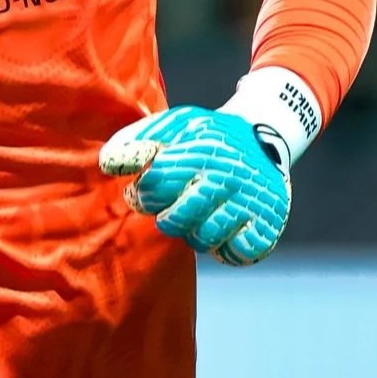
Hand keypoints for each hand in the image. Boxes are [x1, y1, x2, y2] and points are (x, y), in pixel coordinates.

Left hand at [99, 105, 290, 265]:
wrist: (265, 134)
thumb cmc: (207, 137)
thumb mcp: (174, 125)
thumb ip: (138, 140)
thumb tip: (108, 164)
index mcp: (200, 151)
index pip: (154, 186)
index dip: (143, 195)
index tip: (147, 192)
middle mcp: (227, 177)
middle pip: (174, 220)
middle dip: (167, 217)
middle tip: (176, 207)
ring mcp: (249, 202)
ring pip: (204, 239)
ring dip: (196, 233)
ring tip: (201, 216)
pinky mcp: (267, 223)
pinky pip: (236, 252)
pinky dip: (227, 248)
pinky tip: (225, 229)